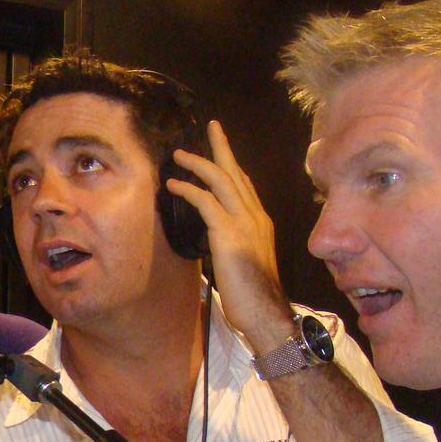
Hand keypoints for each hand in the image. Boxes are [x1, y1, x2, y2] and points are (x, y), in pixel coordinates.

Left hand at [166, 120, 295, 349]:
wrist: (266, 314)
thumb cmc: (255, 297)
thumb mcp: (245, 264)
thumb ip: (235, 246)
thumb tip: (219, 243)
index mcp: (261, 223)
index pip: (246, 186)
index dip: (233, 167)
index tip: (223, 154)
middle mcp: (256, 216)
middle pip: (237, 172)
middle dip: (222, 148)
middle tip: (212, 127)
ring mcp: (244, 223)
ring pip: (221, 179)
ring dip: (198, 163)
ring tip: (179, 155)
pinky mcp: (229, 234)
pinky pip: (206, 202)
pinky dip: (188, 189)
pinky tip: (174, 185)